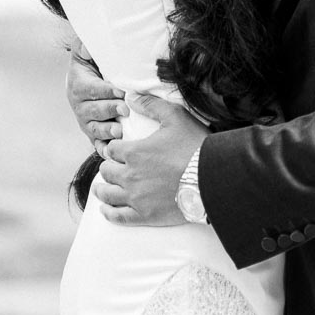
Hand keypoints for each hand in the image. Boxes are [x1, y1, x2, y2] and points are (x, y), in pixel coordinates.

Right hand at [66, 38, 128, 156]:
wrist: (90, 78)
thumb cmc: (93, 63)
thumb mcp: (86, 51)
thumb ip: (85, 46)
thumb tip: (87, 46)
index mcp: (78, 85)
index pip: (91, 89)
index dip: (106, 91)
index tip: (122, 91)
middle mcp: (79, 106)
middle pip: (93, 111)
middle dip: (109, 110)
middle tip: (124, 110)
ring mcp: (86, 121)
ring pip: (94, 129)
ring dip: (107, 131)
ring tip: (119, 132)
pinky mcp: (93, 133)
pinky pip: (97, 144)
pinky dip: (104, 149)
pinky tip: (113, 152)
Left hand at [93, 94, 205, 225]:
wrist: (212, 178)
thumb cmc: (194, 146)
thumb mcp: (175, 117)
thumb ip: (151, 106)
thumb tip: (131, 97)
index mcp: (134, 152)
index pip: (111, 149)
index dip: (113, 148)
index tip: (116, 150)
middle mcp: (129, 175)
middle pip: (107, 171)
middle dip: (108, 167)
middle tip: (112, 167)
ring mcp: (135, 197)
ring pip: (107, 194)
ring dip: (102, 190)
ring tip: (102, 189)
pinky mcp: (144, 215)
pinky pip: (118, 216)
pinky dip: (109, 213)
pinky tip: (106, 210)